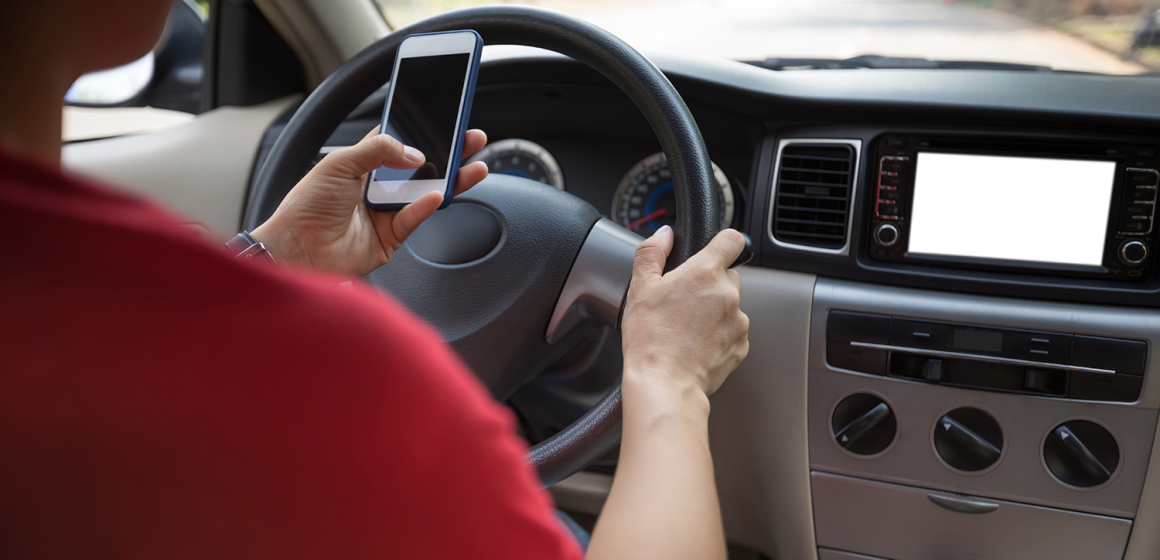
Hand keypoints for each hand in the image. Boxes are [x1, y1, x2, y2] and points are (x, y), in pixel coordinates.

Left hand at [250, 128, 488, 276]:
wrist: (298, 248)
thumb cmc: (307, 205)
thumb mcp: (339, 163)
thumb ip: (377, 150)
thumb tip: (412, 152)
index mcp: (362, 164)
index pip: (398, 141)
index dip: (420, 130)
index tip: (443, 118)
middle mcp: (377, 186)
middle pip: (422, 166)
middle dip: (448, 153)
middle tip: (470, 139)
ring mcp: (386, 212)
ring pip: (426, 193)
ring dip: (451, 180)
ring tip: (472, 167)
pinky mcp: (391, 237)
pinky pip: (415, 219)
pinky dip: (427, 207)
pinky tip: (439, 194)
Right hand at [620, 226, 748, 401]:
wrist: (664, 384)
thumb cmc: (650, 339)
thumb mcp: (640, 288)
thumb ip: (652, 252)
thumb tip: (663, 234)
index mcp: (705, 272)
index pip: (733, 240)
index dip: (723, 242)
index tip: (714, 250)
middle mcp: (727, 294)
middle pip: (729, 275)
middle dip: (710, 283)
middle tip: (685, 300)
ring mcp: (738, 321)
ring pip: (730, 305)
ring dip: (715, 311)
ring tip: (687, 327)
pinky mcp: (741, 346)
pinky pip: (733, 331)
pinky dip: (719, 334)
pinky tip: (696, 343)